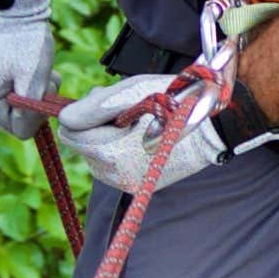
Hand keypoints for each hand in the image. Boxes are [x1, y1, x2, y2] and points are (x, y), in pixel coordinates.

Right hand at [0, 0, 64, 140]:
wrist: (17, 8)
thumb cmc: (26, 40)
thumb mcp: (33, 78)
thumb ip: (30, 110)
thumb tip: (28, 130)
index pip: (20, 130)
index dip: (38, 114)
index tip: (43, 90)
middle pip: (18, 121)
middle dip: (36, 103)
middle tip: (43, 78)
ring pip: (20, 109)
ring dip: (36, 93)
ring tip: (38, 70)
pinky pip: (16, 97)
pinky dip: (30, 86)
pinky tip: (33, 68)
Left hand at [49, 68, 235, 199]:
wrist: (213, 127)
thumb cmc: (174, 101)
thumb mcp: (133, 92)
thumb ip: (95, 106)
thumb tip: (64, 117)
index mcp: (112, 151)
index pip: (70, 131)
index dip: (85, 112)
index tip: (111, 104)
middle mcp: (115, 174)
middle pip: (80, 144)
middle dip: (94, 126)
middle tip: (126, 111)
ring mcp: (125, 183)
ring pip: (93, 156)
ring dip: (104, 138)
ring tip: (135, 124)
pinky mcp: (135, 185)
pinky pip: (109, 166)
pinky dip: (116, 151)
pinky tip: (138, 139)